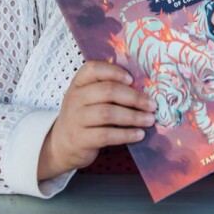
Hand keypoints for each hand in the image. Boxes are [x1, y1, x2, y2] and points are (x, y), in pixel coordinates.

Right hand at [38, 61, 156, 180]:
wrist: (61, 145)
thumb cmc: (84, 117)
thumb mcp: (89, 98)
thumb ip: (108, 90)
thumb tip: (143, 89)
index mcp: (79, 83)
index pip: (93, 68)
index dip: (114, 71)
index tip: (132, 79)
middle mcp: (75, 98)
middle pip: (107, 91)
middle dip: (134, 97)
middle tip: (151, 104)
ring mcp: (76, 119)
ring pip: (108, 113)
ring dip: (133, 116)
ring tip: (149, 120)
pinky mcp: (80, 139)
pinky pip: (106, 135)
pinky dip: (126, 134)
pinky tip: (139, 134)